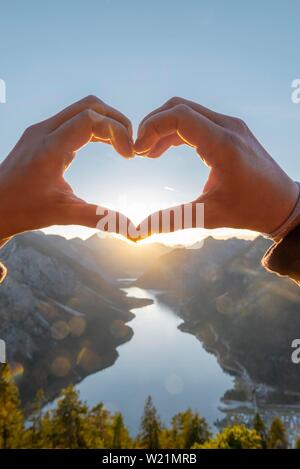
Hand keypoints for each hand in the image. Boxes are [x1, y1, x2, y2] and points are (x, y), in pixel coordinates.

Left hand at [0, 95, 133, 242]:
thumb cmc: (23, 210)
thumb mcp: (62, 214)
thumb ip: (98, 217)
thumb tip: (130, 228)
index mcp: (49, 148)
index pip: (90, 119)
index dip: (116, 131)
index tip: (129, 156)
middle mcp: (44, 131)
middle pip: (89, 106)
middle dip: (116, 121)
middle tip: (131, 146)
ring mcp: (41, 130)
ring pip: (81, 108)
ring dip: (106, 121)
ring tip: (122, 145)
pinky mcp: (41, 134)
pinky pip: (73, 119)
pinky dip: (94, 126)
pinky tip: (105, 144)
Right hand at [135, 97, 298, 235]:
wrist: (282, 204)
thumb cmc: (249, 210)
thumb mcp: (209, 216)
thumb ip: (172, 220)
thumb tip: (140, 230)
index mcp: (223, 145)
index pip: (179, 116)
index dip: (151, 128)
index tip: (138, 151)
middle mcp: (228, 128)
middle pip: (179, 107)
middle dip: (153, 125)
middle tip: (139, 151)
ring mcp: (231, 126)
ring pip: (187, 111)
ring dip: (163, 128)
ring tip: (148, 153)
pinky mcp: (230, 130)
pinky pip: (197, 120)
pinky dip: (177, 131)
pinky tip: (164, 150)